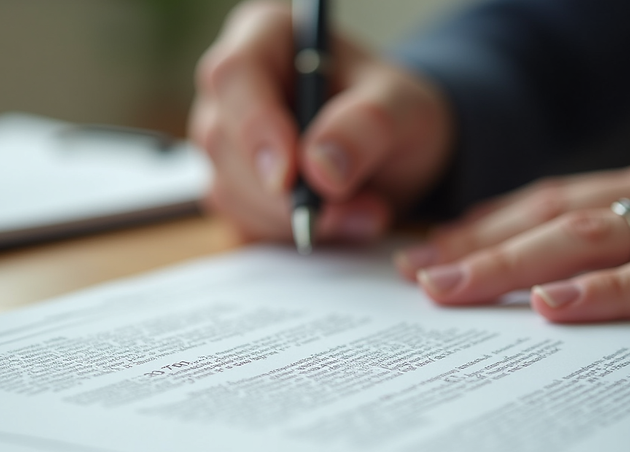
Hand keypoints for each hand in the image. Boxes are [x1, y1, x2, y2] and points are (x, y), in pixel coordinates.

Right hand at [189, 1, 452, 242]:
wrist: (399, 153)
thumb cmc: (396, 112)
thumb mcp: (406, 110)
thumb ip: (368, 127)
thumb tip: (321, 169)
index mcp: (267, 37)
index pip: (234, 75)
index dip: (255, 126)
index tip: (288, 175)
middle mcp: (234, 88)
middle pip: (223, 141)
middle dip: (285, 191)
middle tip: (357, 209)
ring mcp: (226, 142)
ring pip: (228, 190)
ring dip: (294, 218)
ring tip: (363, 211)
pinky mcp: (232, 189)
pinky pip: (241, 224)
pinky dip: (290, 235)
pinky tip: (335, 223)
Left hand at [394, 141, 629, 321]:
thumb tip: (571, 271)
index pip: (554, 199)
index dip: (487, 222)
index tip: (430, 246)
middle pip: (554, 215)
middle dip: (478, 245)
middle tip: (415, 273)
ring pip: (592, 236)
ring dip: (512, 262)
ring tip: (448, 286)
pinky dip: (612, 288)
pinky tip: (555, 304)